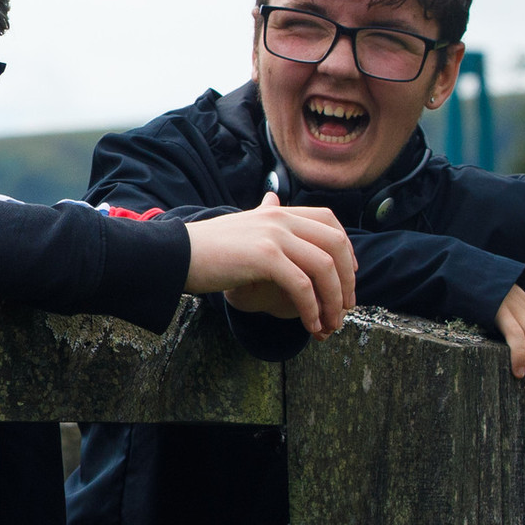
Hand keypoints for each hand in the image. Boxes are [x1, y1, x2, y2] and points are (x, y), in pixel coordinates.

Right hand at [183, 194, 355, 334]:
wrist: (175, 254)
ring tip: (331, 323)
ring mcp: (274, 236)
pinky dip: (312, 309)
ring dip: (334, 300)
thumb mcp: (240, 224)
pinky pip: (302, 285)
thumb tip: (273, 199)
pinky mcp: (264, 257)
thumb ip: (263, 216)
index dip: (346, 249)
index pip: (329, 221)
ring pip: (323, 268)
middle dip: (347, 279)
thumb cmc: (205, 247)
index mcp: (278, 212)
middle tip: (346, 306)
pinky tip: (310, 324)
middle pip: (335, 244)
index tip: (349, 275)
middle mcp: (280, 218)